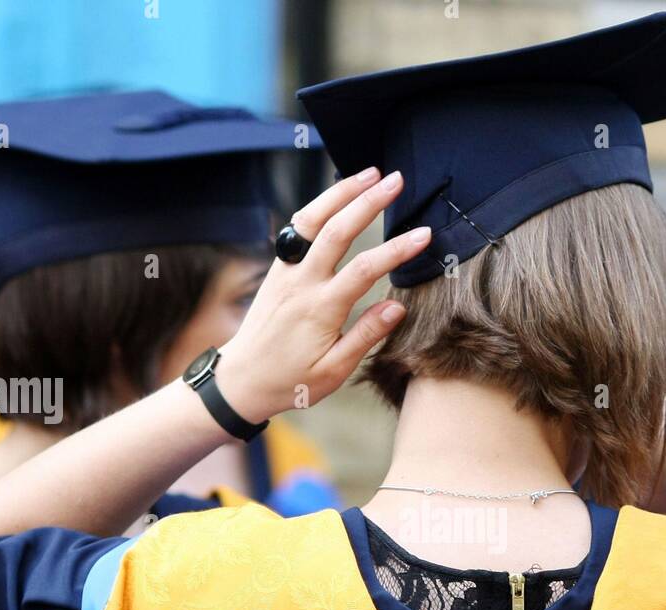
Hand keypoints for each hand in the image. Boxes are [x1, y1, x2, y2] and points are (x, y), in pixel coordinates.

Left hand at [213, 168, 431, 423]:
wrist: (242, 378)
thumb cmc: (291, 381)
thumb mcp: (334, 371)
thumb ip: (365, 336)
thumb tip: (396, 307)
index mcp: (320, 309)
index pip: (364, 270)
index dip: (396, 249)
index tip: (424, 235)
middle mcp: (301, 283)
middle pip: (337, 230)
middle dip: (369, 201)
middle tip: (397, 180)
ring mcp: (286, 271)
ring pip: (313, 219)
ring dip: (342, 192)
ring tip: (370, 173)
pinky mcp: (278, 268)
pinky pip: (298, 228)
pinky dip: (320, 205)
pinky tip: (339, 195)